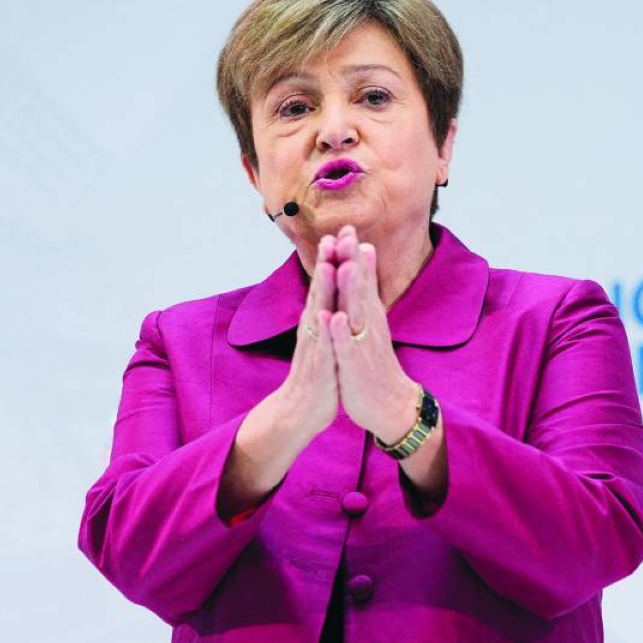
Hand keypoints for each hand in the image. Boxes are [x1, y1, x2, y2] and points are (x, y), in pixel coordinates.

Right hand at [221, 237, 340, 515]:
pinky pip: (321, 346)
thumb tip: (331, 291)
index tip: (342, 231)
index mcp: (319, 320)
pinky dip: (325, 330)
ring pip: (318, 312)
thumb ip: (327, 313)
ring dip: (323, 289)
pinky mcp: (317, 366)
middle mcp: (313, 328)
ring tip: (329, 264)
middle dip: (328, 262)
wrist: (300, 411)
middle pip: (320, 289)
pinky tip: (328, 315)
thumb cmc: (318, 373)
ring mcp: (314, 345)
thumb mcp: (325, 338)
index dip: (334, 258)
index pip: (327, 284)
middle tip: (334, 234)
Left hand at [328, 226, 419, 444]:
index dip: (354, 253)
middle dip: (352, 260)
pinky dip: (341, 332)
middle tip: (347, 232)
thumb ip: (367, 295)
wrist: (390, 405)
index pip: (362, 279)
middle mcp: (369, 325)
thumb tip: (364, 266)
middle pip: (359, 287)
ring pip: (355, 313)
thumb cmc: (374, 363)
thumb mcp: (371, 326)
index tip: (346, 226)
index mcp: (369, 315)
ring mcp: (363, 344)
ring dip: (350, 290)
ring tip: (344, 265)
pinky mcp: (355, 365)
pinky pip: (347, 347)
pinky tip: (336, 317)